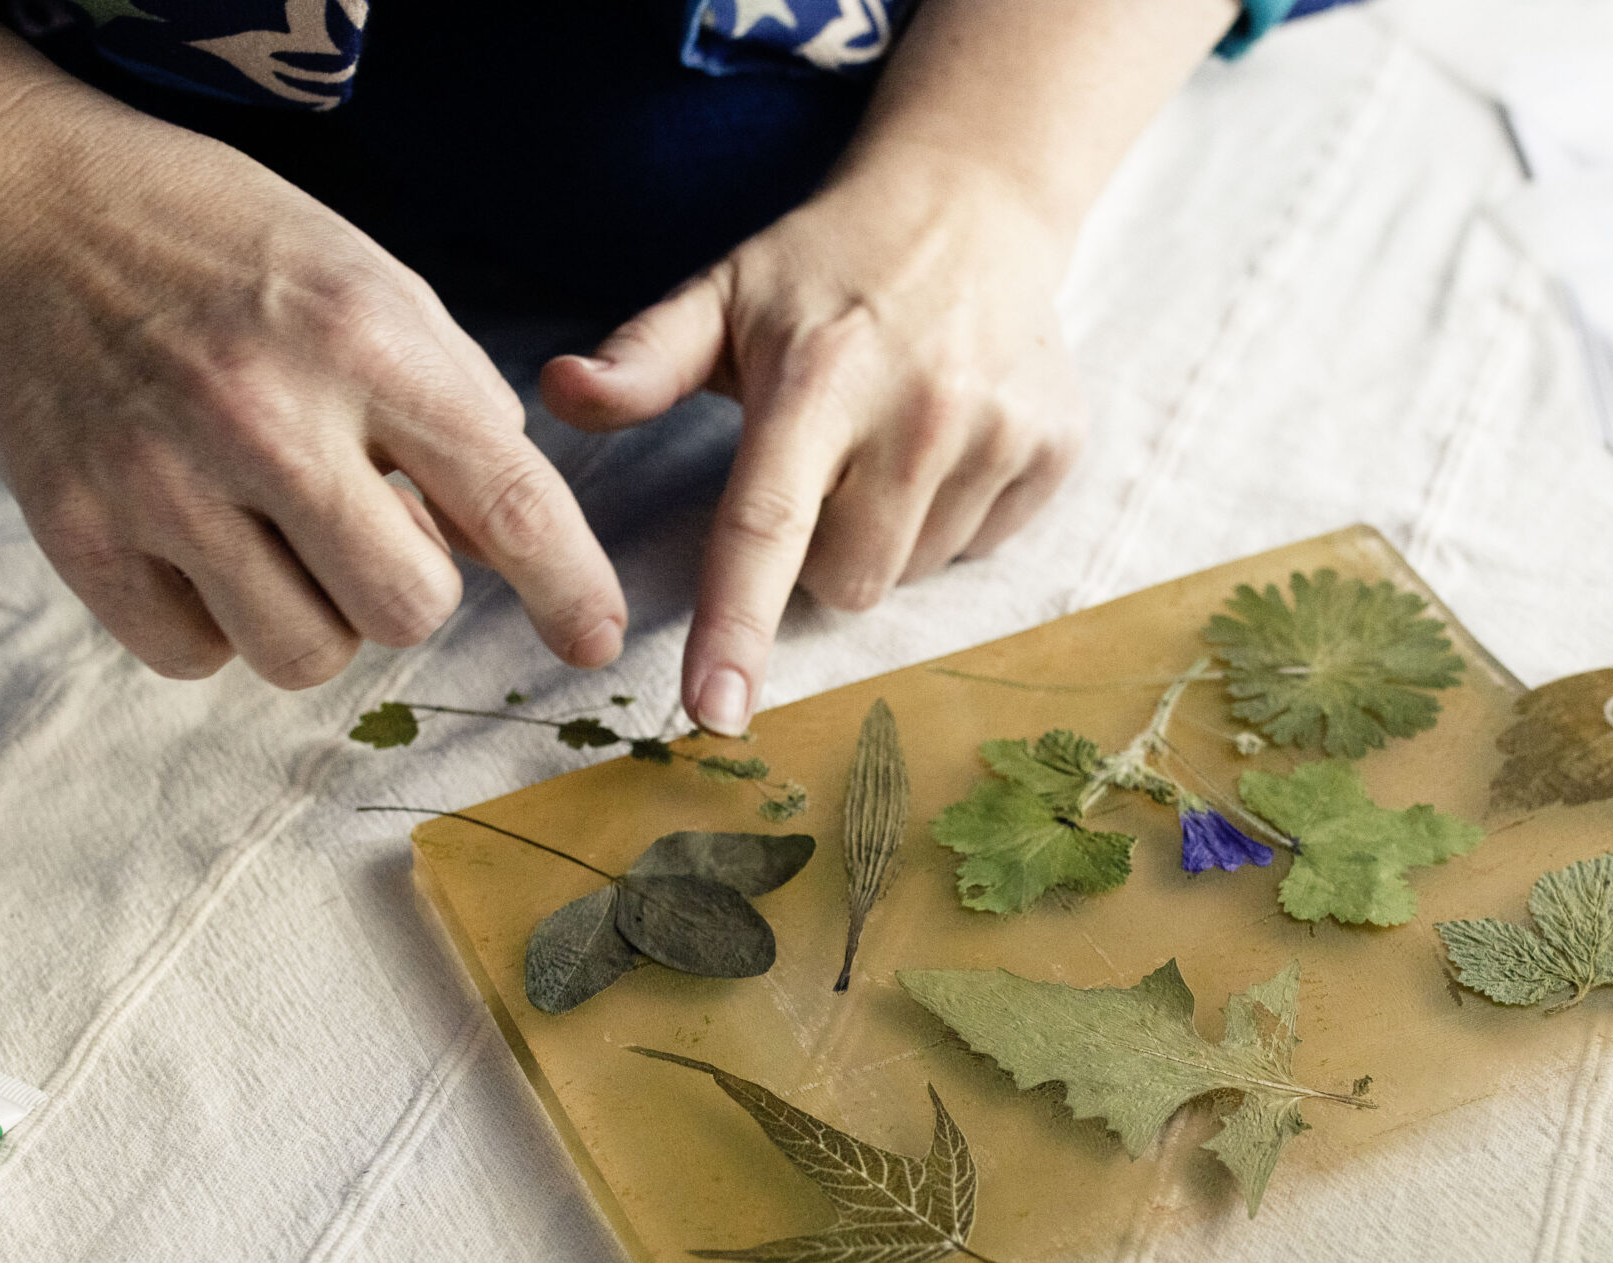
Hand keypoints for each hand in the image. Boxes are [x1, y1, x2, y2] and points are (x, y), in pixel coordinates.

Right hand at [0, 124, 623, 686]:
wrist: (25, 211)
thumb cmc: (226, 251)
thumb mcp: (372, 285)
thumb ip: (458, 410)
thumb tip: (520, 548)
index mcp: (362, 341)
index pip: (506, 498)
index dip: (569, 586)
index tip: (595, 640)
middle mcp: (265, 416)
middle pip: (408, 607)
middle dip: (410, 589)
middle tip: (365, 526)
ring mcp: (161, 481)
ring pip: (305, 654)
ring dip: (315, 617)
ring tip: (276, 532)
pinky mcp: (77, 533)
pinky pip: (196, 657)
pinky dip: (215, 625)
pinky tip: (199, 543)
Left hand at [540, 146, 1085, 733]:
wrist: (975, 203)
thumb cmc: (826, 267)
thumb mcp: (724, 293)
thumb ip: (643, 359)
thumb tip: (558, 391)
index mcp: (818, 381)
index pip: (767, 526)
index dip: (736, 627)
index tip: (714, 710)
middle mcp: (917, 412)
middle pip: (846, 582)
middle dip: (819, 556)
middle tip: (825, 469)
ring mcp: (997, 432)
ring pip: (912, 574)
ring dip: (887, 537)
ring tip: (889, 444)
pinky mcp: (1053, 449)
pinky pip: (980, 549)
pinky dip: (951, 518)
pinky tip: (946, 441)